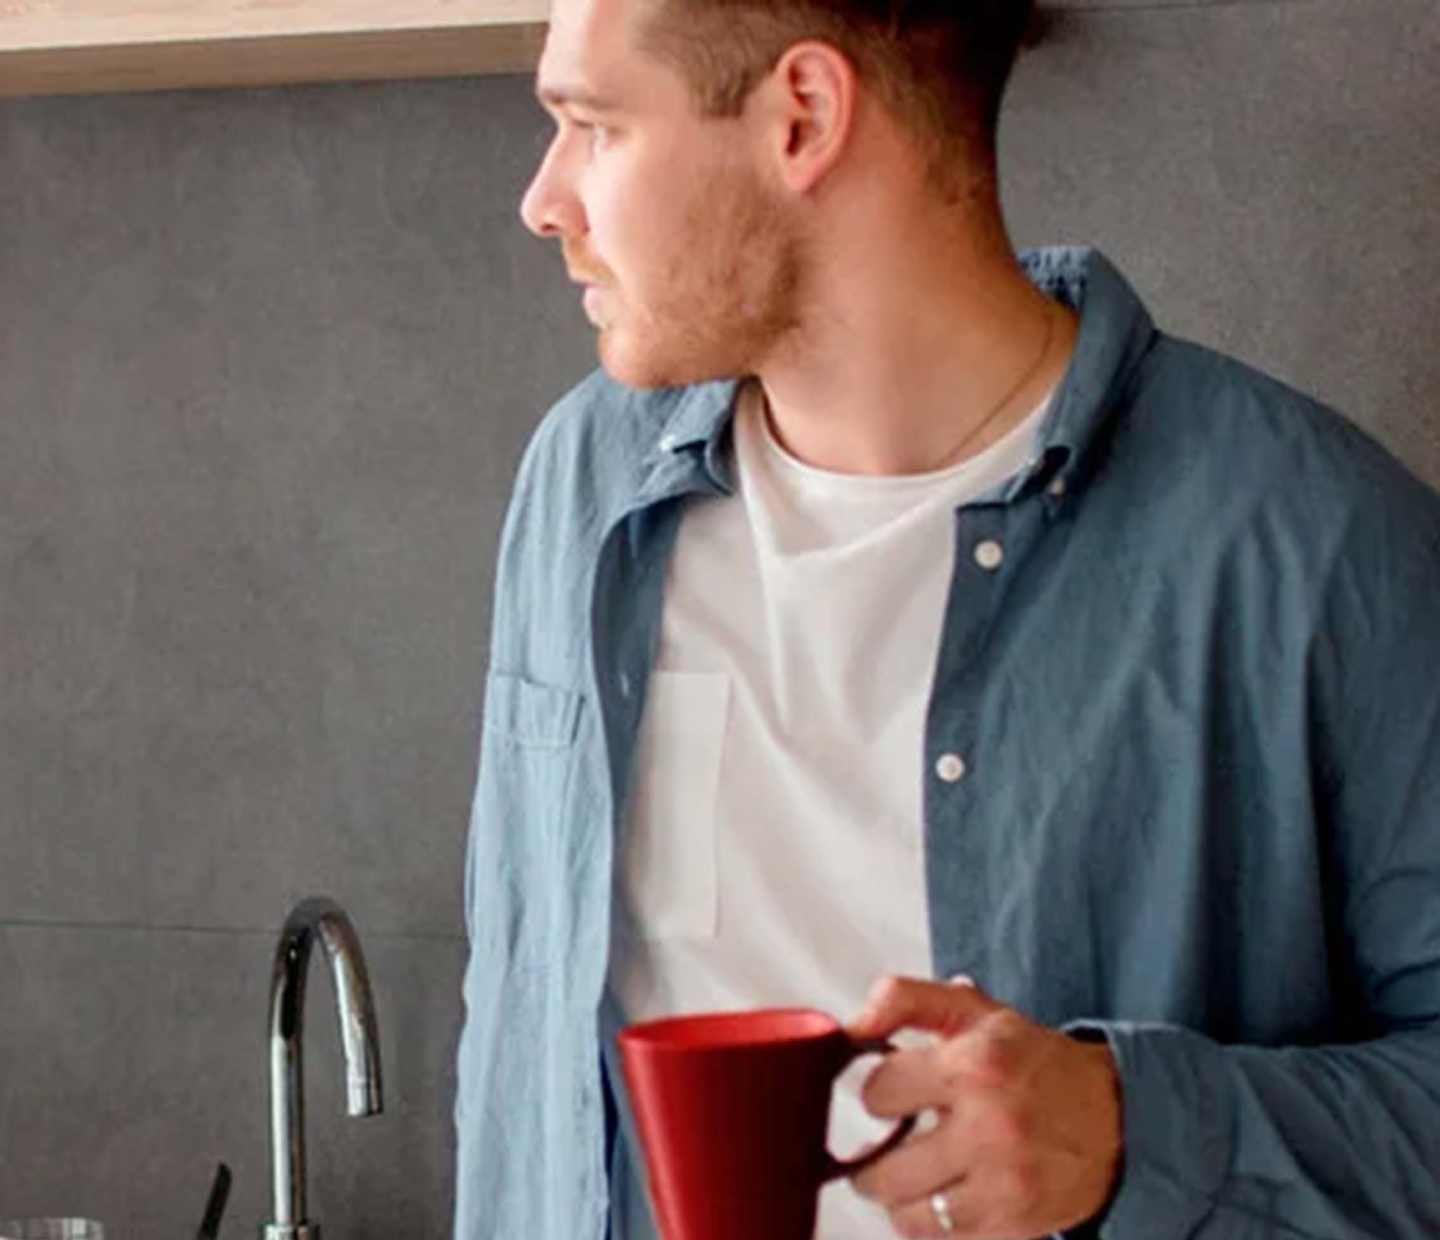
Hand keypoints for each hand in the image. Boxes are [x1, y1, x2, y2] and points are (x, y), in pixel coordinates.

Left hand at [844, 975, 1122, 1238]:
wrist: (1116, 1118)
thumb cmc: (1034, 1063)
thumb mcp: (975, 1013)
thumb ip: (905, 1000)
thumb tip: (852, 1026)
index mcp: (974, 1065)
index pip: (879, 1092)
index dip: (879, 1091)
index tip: (891, 1093)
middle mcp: (989, 1127)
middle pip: (883, 1171)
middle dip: (874, 1159)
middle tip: (884, 1147)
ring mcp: (1003, 1184)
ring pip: (908, 1213)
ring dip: (900, 1196)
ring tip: (910, 1175)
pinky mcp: (1014, 1225)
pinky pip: (940, 1239)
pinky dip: (930, 1222)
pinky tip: (941, 1195)